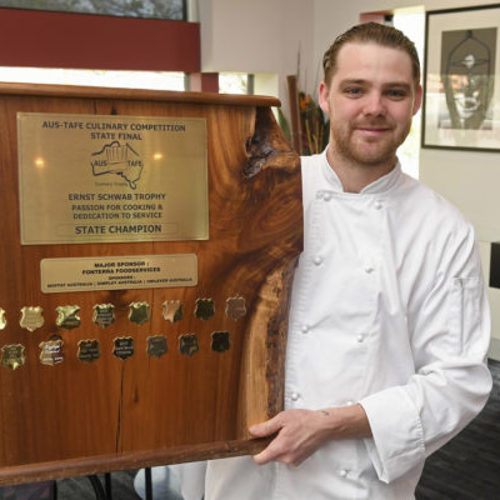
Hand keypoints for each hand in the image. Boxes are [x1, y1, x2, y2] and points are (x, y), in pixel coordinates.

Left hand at [250, 405, 370, 466]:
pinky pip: (287, 456)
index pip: (260, 460)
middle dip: (269, 445)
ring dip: (279, 446)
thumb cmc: (305, 420)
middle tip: (276, 431)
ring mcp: (294, 460)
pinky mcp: (300, 460)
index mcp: (280, 448)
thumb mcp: (282, 419)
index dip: (255, 452)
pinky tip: (293, 437)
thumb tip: (253, 431)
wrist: (323, 425)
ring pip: (279, 456)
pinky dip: (287, 448)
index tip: (255, 444)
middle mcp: (287, 457)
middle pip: (269, 456)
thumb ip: (266, 427)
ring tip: (287, 433)